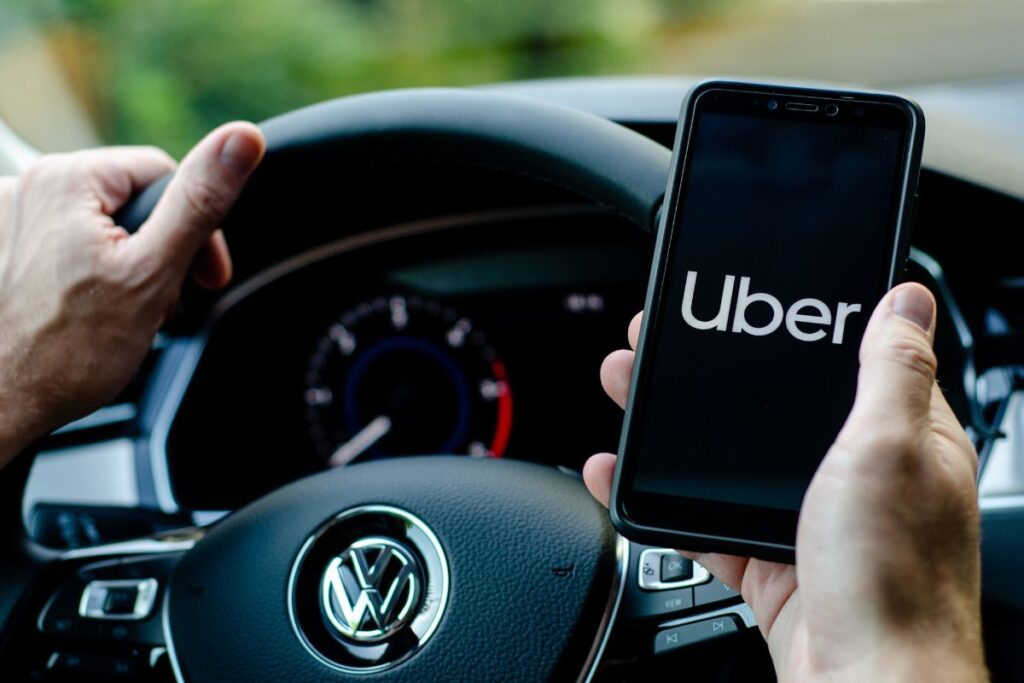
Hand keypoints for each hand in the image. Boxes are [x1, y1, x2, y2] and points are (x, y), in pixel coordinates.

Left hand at [0, 123, 265, 467]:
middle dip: (160, 252)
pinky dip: (91, 275)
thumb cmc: (68, 352)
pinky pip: (68, 245)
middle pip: (132, 202)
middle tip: (163, 302)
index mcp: (68, 179)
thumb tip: (241, 141)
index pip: (163, 174)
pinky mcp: (5, 251)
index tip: (205, 276)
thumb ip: (200, 202)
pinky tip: (91, 310)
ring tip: (124, 312)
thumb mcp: (155, 271)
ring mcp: (11, 220)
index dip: (197, 228)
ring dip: (129, 266)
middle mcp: (30, 188)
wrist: (4, 405)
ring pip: (102, 226)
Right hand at [583, 283, 986, 681]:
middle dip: (710, 377)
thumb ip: (892, 372)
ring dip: (674, 430)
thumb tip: (907, 298)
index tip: (745, 304)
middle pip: (772, 411)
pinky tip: (622, 476)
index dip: (792, 329)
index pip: (845, 362)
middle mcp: (856, 478)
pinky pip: (703, 520)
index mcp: (901, 440)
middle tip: (659, 346)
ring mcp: (809, 521)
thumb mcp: (891, 451)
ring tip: (628, 392)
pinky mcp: (770, 562)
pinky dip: (658, 501)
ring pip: (729, 462)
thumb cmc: (895, 582)